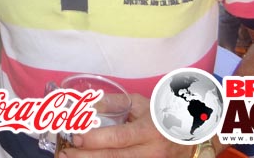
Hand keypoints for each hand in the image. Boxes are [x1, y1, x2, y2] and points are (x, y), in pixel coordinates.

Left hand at [59, 93, 190, 157]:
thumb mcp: (141, 103)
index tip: (75, 136)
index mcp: (148, 131)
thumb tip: (88, 104)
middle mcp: (150, 152)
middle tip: (65, 154)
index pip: (119, 138)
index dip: (96, 140)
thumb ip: (114, 102)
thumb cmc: (162, 115)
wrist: (189, 136)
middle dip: (86, 157)